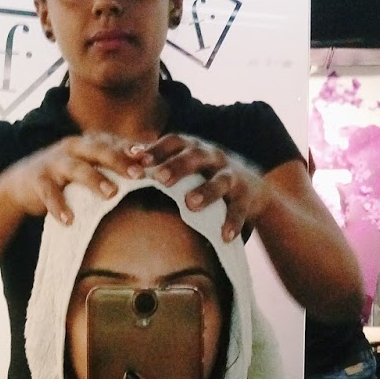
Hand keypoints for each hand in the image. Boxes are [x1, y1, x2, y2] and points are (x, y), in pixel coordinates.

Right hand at [0, 133, 152, 225]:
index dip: (131, 150)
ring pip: (76, 169)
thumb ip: (112, 164)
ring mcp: (53, 162)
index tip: (152, 161)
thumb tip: (149, 164)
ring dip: (94, 180)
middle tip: (138, 175)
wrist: (21, 183)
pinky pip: (49, 193)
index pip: (113, 143)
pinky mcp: (37, 180)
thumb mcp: (88, 165)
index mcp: (87, 143)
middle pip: (98, 150)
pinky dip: (58, 206)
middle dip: (119, 161)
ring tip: (111, 194)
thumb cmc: (64, 175)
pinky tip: (69, 220)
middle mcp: (71, 148)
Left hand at [141, 133, 268, 241]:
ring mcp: (232, 175)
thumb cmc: (205, 176)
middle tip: (160, 179)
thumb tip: (126, 157)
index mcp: (194, 148)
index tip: (138, 160)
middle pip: (196, 157)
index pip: (174, 142)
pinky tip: (224, 236)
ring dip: (206, 191)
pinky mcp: (247, 196)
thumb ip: (161, 163)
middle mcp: (214, 157)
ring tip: (191, 204)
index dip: (157, 149)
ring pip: (221, 180)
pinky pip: (240, 208)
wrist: (253, 186)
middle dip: (178, 166)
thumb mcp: (187, 165)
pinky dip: (233, 221)